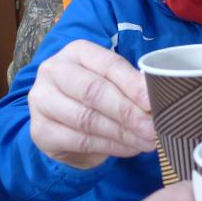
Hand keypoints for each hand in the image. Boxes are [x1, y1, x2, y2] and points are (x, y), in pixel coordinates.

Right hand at [28, 39, 156, 168]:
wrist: (63, 123)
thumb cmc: (96, 95)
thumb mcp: (113, 82)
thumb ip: (132, 86)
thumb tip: (161, 100)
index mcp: (78, 51)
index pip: (109, 65)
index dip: (133, 85)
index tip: (153, 102)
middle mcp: (54, 70)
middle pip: (94, 92)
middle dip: (128, 112)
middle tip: (153, 128)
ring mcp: (41, 100)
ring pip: (87, 119)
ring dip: (123, 133)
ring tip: (148, 142)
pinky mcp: (40, 130)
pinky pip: (80, 140)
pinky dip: (110, 147)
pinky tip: (130, 149)